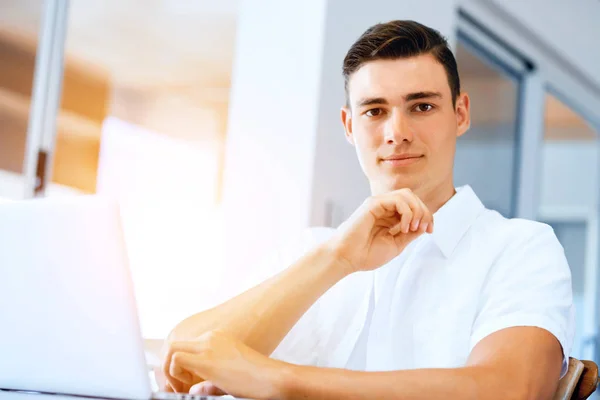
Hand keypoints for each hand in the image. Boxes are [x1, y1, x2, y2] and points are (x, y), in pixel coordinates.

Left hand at [165, 330, 284, 398]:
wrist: (272, 378)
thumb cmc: (256, 380)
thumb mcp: (228, 377)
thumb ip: (208, 382)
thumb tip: (193, 391)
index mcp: (217, 338)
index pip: (185, 347)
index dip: (178, 367)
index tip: (184, 385)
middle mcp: (211, 337)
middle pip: (174, 345)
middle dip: (169, 367)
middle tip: (177, 388)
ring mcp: (208, 345)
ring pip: (171, 349)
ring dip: (170, 371)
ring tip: (181, 389)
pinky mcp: (207, 359)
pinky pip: (176, 360)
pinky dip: (174, 374)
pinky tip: (187, 386)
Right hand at [328, 188, 432, 272]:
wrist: (347, 258)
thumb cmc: (366, 254)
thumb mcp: (396, 245)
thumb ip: (410, 234)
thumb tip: (424, 224)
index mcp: (390, 217)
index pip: (414, 207)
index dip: (426, 216)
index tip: (430, 230)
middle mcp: (385, 208)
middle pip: (413, 198)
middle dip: (424, 212)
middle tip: (424, 228)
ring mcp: (379, 204)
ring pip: (406, 195)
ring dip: (416, 210)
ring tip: (412, 227)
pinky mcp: (373, 203)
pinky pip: (397, 200)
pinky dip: (406, 212)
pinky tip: (403, 227)